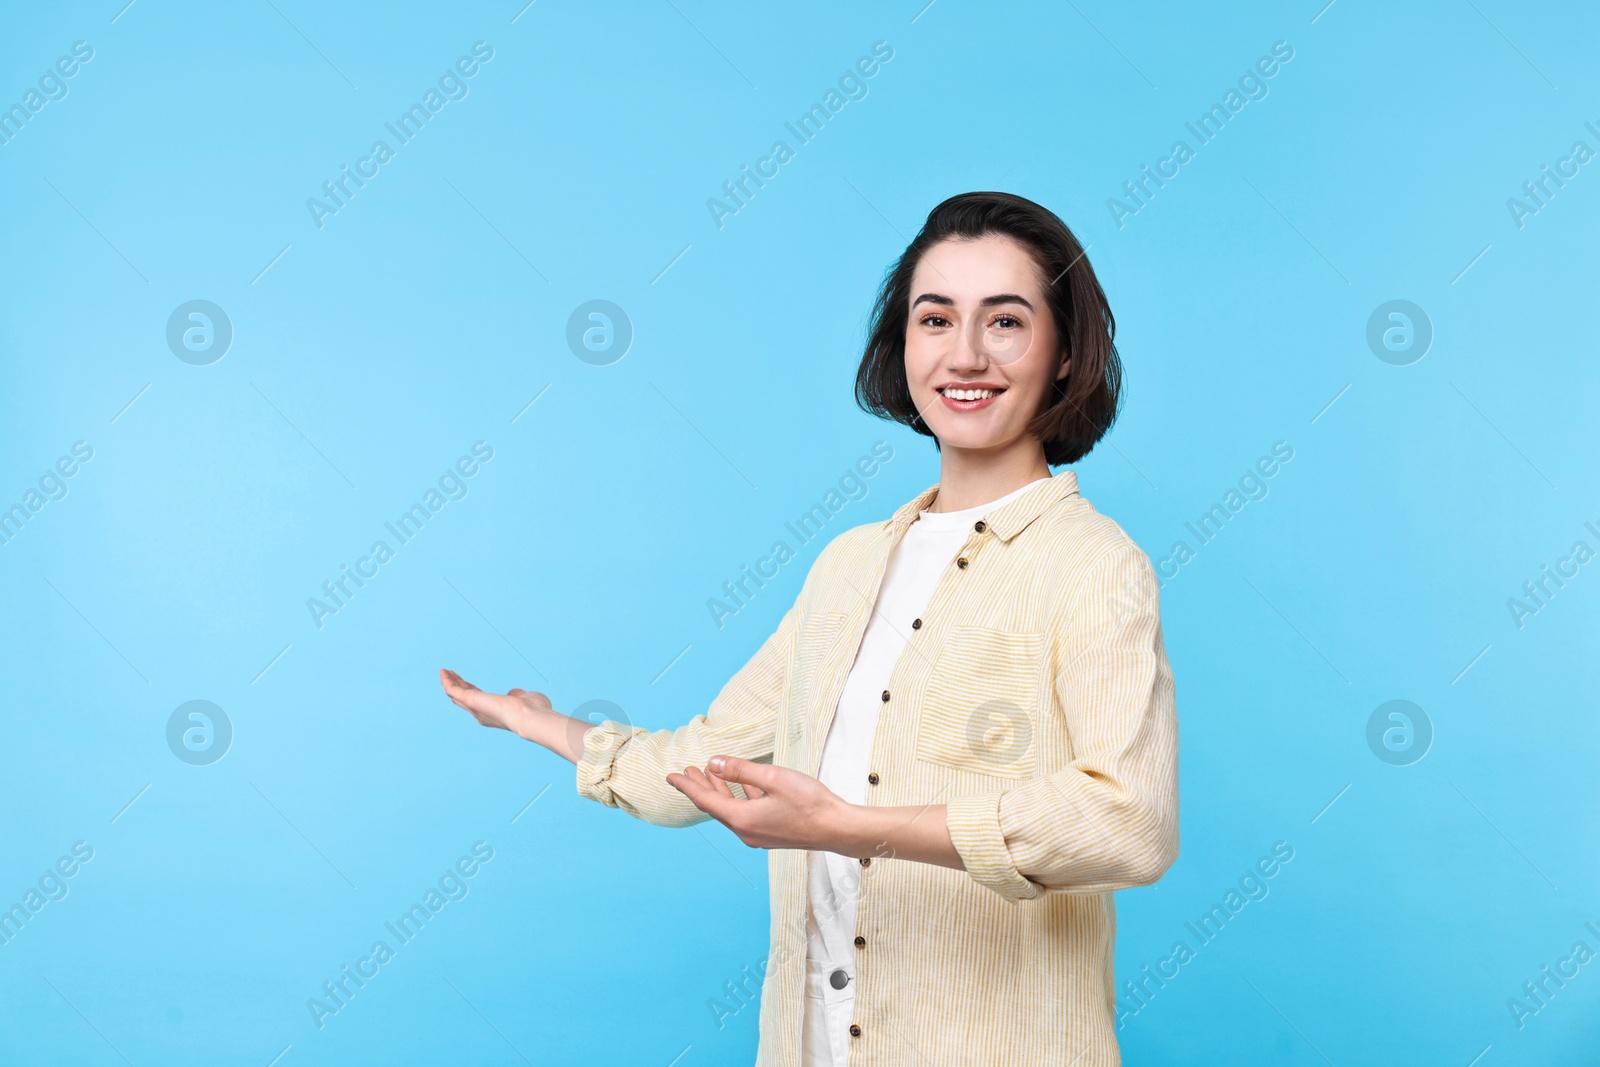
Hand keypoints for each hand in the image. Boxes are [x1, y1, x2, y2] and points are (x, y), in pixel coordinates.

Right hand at [439, 668, 548, 740]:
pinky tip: (443, 672)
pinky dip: (447, 681)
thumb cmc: (534, 710)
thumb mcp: (526, 700)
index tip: (467, 683)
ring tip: (445, 672)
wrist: (529, 716)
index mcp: (494, 714)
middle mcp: (482, 714)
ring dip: (450, 682)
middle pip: (464, 699)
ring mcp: (475, 708)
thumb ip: (519, 696)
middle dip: (458, 686)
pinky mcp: (471, 700)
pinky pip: (453, 690)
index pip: (480, 701)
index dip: (472, 691)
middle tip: (451, 675)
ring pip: (457, 695)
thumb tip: (515, 693)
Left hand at [666, 755, 849, 852]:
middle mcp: (746, 831)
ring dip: (719, 791)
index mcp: (742, 820)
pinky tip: (743, 785)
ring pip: (731, 810)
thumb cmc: (810, 803)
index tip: (670, 776)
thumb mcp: (774, 779)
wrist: (838, 829)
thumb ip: (741, 770)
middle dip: (700, 787)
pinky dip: (739, 797)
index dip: (687, 786)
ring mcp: (759, 834)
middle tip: (686, 771)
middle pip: (715, 807)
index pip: (705, 801)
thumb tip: (713, 763)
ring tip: (709, 773)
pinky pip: (746, 813)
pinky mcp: (771, 832)